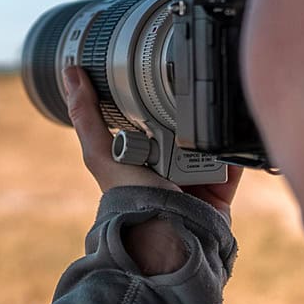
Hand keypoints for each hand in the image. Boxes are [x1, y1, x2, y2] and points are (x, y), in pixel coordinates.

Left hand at [63, 65, 242, 272]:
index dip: (148, 97)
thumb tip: (70, 72)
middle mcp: (164, 167)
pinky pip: (232, 162)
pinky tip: (233, 131)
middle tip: (190, 90)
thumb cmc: (130, 197)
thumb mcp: (101, 152)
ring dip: (212, 127)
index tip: (157, 68)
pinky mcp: (219, 190)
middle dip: (186, 110)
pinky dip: (233, 148)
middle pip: (180, 126)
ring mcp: (193, 178)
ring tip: (213, 107)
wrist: (168, 234)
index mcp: (137, 157)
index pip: (143, 118)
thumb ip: (85, 116)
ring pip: (208, 140)